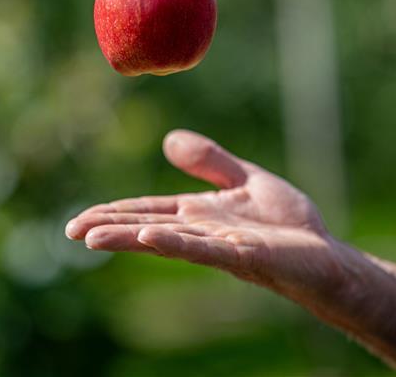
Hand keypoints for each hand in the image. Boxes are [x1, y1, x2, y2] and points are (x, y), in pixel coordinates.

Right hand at [66, 129, 347, 301]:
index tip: (80, 220)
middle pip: (145, 226)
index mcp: (197, 214)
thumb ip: (210, 161)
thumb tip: (168, 140)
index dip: (113, 213)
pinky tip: (148, 238)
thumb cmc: (288, 223)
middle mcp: (200, 231)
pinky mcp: (241, 255)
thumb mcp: (246, 179)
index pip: (146, 211)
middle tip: (71, 232)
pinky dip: (174, 243)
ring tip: (91, 238)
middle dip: (109, 228)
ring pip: (164, 239)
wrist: (325, 254)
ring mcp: (218, 245)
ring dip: (127, 238)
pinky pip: (202, 248)